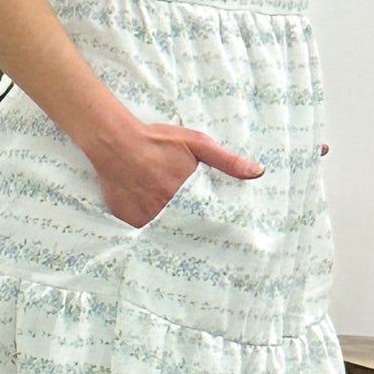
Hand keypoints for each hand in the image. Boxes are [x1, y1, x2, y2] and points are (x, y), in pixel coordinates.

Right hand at [87, 118, 260, 226]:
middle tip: (198, 231)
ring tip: (170, 220)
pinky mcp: (127, 218)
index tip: (221, 232)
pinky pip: (141, 230)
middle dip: (190, 226)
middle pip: (184, 225)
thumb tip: (258, 172)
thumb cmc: (157, 140)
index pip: (206, 218)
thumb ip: (227, 161)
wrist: (115, 141)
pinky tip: (149, 216)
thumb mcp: (197, 144)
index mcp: (186, 194)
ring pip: (163, 229)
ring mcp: (144, 216)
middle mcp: (165, 209)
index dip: (211, 222)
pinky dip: (147, 225)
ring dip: (169, 226)